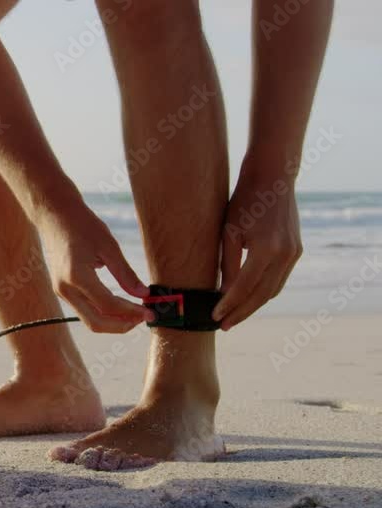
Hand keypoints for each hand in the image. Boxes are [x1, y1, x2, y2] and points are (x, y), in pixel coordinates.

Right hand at [38, 199, 153, 332]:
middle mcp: (65, 289)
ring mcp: (61, 291)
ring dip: (113, 321)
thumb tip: (143, 294)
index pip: (108, 305)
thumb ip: (125, 273)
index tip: (150, 313)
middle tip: (143, 319)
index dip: (132, 312)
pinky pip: (85, 309)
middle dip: (122, 325)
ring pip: (90, 319)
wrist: (54, 215)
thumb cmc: (82, 225)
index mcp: (77, 277)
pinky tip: (119, 306)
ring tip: (135, 313)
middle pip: (96, 322)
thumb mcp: (108, 246)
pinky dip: (103, 312)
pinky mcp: (63, 289)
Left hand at [214, 170, 301, 329]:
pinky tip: (248, 298)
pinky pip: (279, 279)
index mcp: (266, 249)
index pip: (244, 288)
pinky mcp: (296, 251)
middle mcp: (285, 255)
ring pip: (273, 290)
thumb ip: (228, 264)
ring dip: (254, 305)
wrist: (273, 179)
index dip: (229, 305)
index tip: (215, 318)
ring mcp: (294, 254)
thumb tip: (223, 294)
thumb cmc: (243, 202)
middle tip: (223, 326)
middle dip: (242, 312)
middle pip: (262, 295)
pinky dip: (263, 292)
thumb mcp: (228, 232)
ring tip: (233, 316)